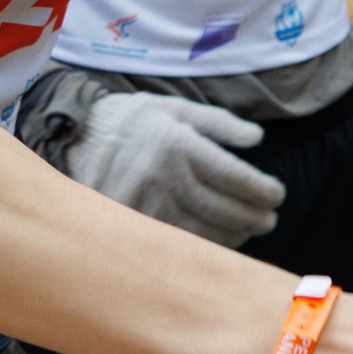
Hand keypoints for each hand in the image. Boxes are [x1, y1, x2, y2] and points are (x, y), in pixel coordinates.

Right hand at [65, 93, 284, 245]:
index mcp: (179, 145)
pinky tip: (218, 242)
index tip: (278, 195)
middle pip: (222, 208)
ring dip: (233, 235)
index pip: (234, 176)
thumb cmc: (133, 119)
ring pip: (202, 231)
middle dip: (254, 216)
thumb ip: (219, 122)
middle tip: (271, 219)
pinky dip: (203, 245)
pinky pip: (175, 242)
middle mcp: (164, 176)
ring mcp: (146, 204)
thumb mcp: (175, 108)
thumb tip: (257, 138)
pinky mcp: (131, 224)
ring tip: (251, 230)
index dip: (262, 190)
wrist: (74, 136)